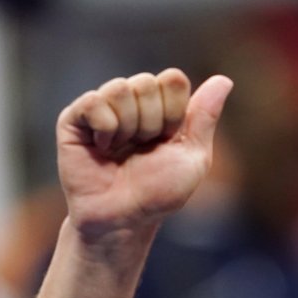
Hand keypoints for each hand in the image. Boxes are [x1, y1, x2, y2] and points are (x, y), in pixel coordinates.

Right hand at [55, 68, 232, 239]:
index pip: (173, 79)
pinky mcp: (73, 119)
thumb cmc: (159, 192)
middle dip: (152, 122)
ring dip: (129, 126)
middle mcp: (131, 101)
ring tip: (121, 149)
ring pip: (120, 88)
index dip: (175, 112)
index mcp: (161, 105)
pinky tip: (102, 147)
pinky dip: (105, 128)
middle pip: (147, 82)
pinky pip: (93, 101)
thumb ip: (205, 117)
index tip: (169, 140)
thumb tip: (224, 80)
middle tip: (142, 148)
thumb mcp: (194, 157)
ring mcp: (102, 107)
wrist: (124, 218)